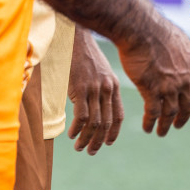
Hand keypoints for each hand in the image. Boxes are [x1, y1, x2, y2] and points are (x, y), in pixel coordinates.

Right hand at [67, 25, 124, 153]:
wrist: (76, 37)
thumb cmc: (85, 53)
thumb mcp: (100, 71)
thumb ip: (101, 87)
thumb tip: (95, 106)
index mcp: (114, 86)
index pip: (118, 115)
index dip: (113, 132)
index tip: (107, 143)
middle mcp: (107, 89)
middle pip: (106, 123)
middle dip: (98, 141)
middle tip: (90, 151)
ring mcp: (94, 89)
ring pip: (94, 122)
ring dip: (86, 138)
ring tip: (79, 147)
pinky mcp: (80, 88)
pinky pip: (82, 116)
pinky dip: (77, 129)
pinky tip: (72, 134)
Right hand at [115, 16, 189, 135]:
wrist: (140, 28)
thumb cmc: (154, 29)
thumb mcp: (177, 39)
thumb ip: (181, 53)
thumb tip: (179, 54)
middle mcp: (186, 79)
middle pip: (188, 105)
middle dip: (183, 118)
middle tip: (177, 125)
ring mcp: (170, 87)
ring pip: (171, 113)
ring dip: (165, 125)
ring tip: (161, 132)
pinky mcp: (153, 90)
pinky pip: (154, 113)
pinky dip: (150, 122)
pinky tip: (147, 127)